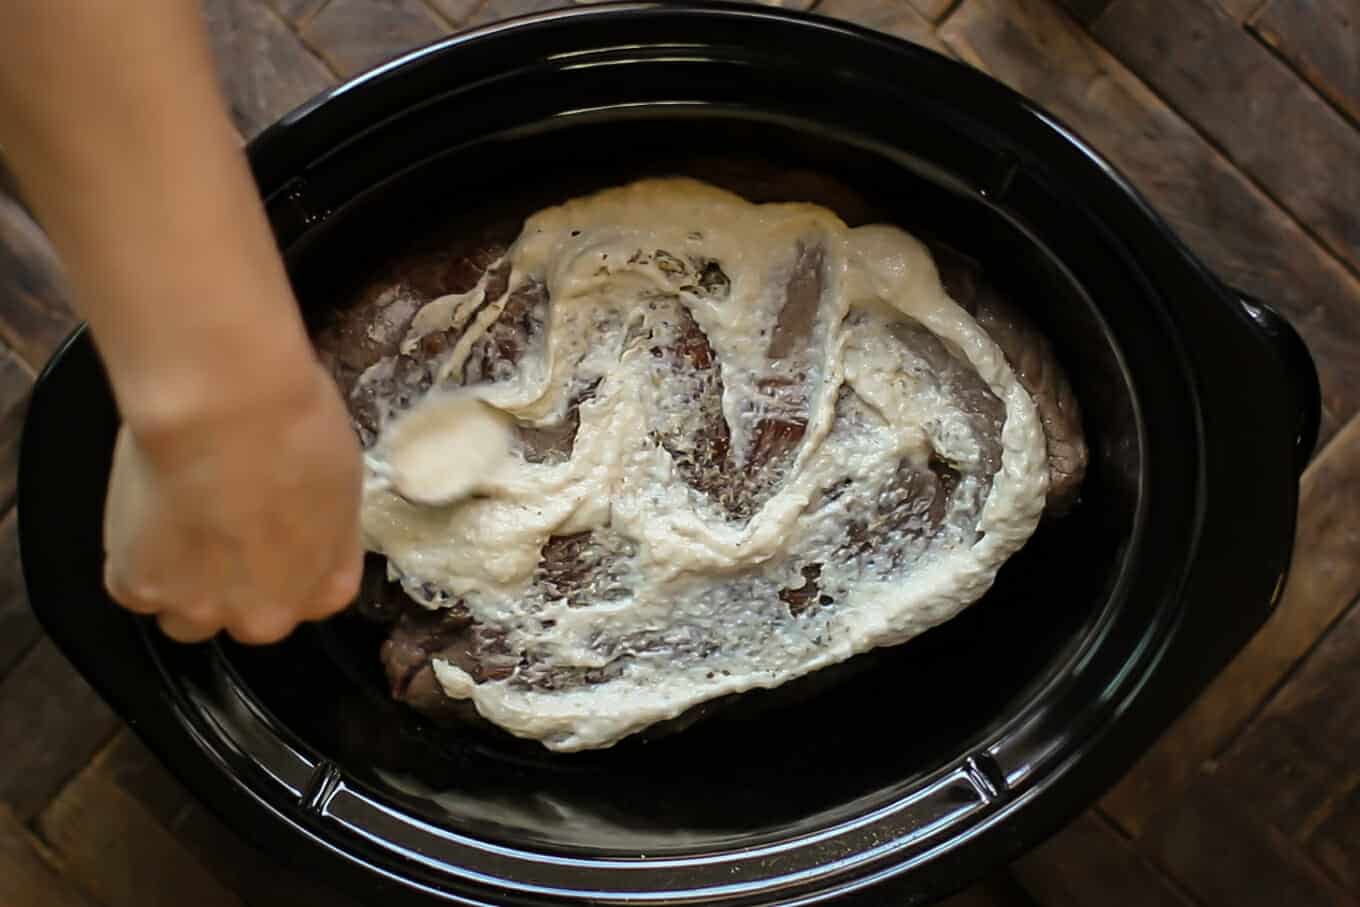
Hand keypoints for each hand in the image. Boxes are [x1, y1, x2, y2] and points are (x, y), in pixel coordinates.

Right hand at [102, 362, 363, 643]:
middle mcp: (267, 613)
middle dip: (236, 584)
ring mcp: (201, 608)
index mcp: (328, 586)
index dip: (292, 568)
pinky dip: (135, 559)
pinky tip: (145, 518)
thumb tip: (301, 515)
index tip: (278, 538)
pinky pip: (132, 588)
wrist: (223, 411)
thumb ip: (323, 521)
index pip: (315, 600)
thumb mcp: (341, 478)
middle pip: (248, 617)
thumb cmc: (296, 428)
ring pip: (185, 617)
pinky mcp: (140, 589)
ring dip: (182, 583)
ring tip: (178, 525)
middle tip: (221, 528)